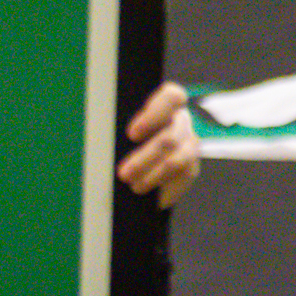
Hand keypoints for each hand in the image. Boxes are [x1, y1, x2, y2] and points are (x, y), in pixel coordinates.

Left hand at [117, 82, 200, 208]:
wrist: (129, 168)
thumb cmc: (117, 143)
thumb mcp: (115, 132)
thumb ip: (114, 131)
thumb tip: (104, 142)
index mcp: (165, 105)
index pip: (172, 98)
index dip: (155, 114)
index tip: (132, 135)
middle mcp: (180, 122)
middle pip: (171, 137)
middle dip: (147, 158)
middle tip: (124, 174)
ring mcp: (189, 144)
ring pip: (179, 159)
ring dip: (156, 175)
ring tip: (135, 187)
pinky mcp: (191, 167)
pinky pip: (185, 177)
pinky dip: (167, 188)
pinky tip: (152, 197)